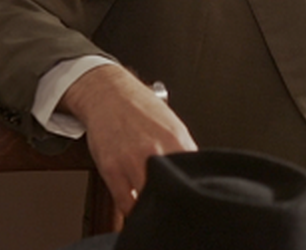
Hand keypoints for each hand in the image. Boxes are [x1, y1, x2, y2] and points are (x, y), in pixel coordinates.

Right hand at [60, 63, 197, 216]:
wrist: (109, 95)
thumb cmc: (141, 109)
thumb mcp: (172, 125)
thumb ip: (184, 150)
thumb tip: (196, 174)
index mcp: (176, 139)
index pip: (193, 174)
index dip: (194, 189)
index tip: (192, 196)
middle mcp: (155, 150)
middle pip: (172, 189)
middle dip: (174, 200)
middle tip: (175, 204)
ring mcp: (132, 161)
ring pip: (148, 199)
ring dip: (153, 206)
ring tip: (156, 206)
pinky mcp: (111, 169)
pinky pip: (125, 202)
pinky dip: (133, 209)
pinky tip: (138, 207)